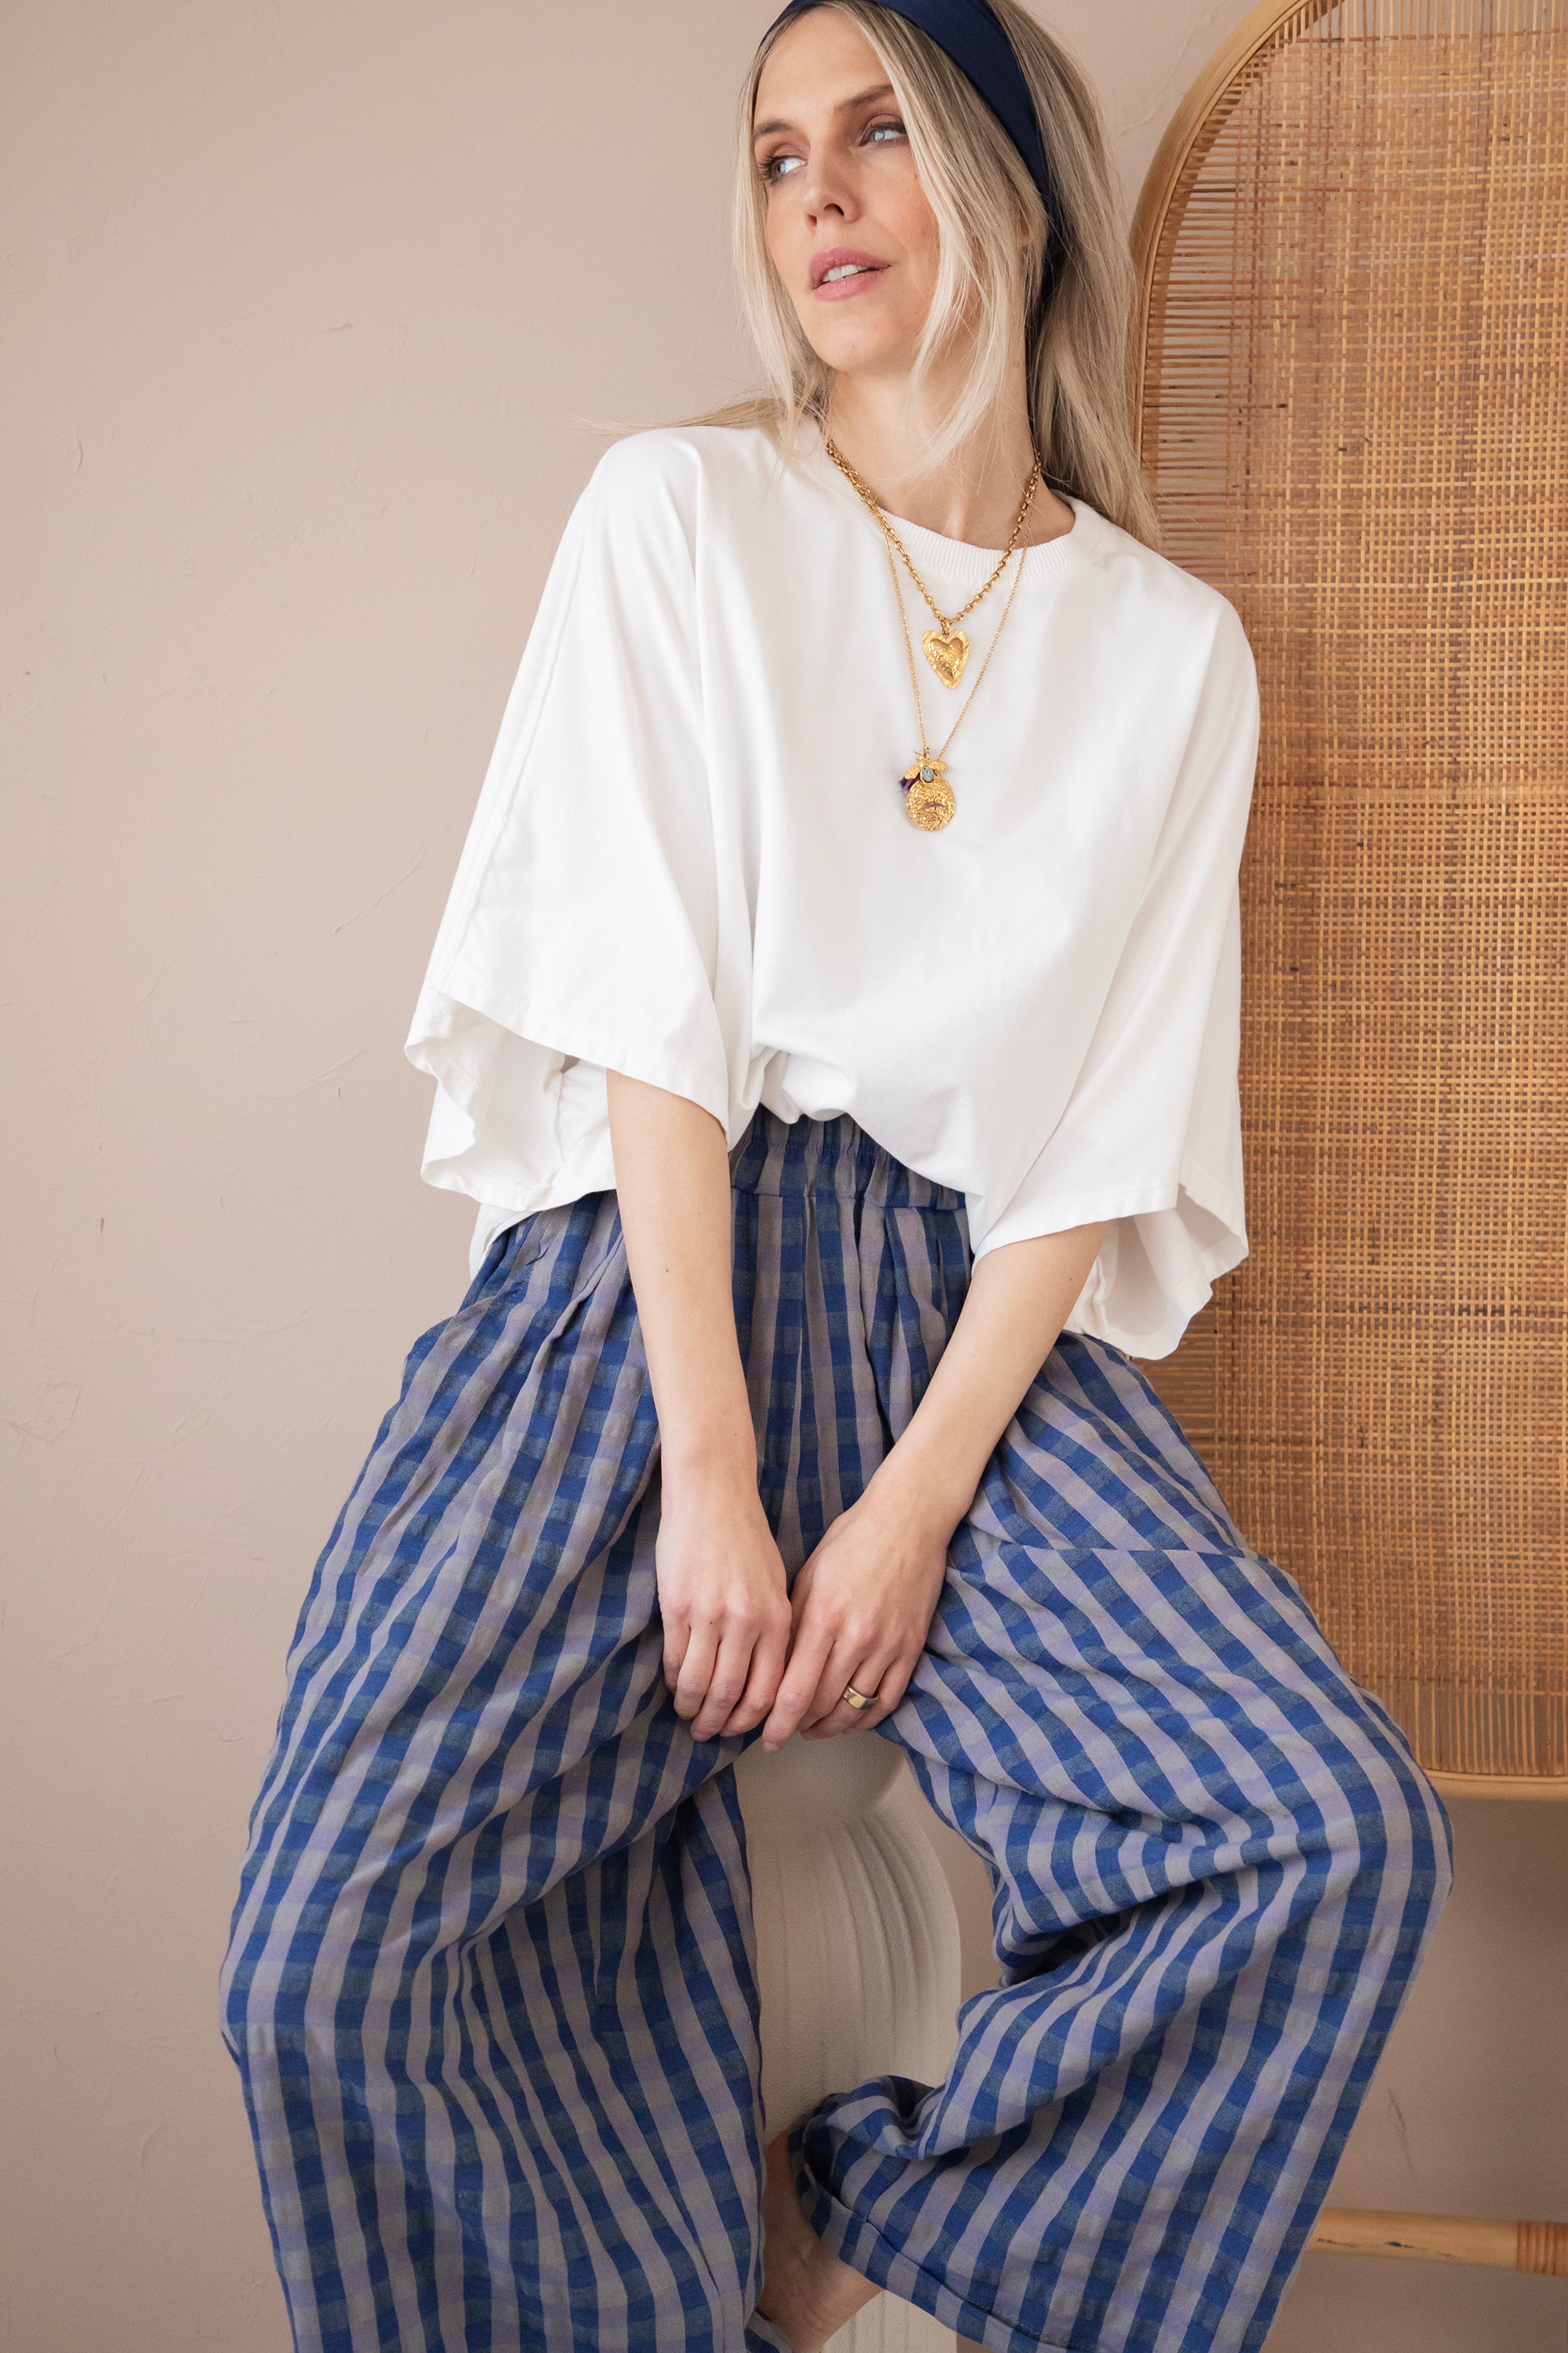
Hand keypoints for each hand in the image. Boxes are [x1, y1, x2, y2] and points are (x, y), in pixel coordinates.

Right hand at [656, 1470, 792, 1741]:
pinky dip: (673, 1681)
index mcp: (777, 1619)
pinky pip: (674, 1659)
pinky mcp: (676, 1605)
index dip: (751, 1721)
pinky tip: (673, 1686)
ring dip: (691, 1709)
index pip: (768, 1692)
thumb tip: (766, 1680)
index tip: (740, 1731)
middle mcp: (746, 1622)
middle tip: (707, 1734)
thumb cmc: (746, 1538)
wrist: (713, 1494)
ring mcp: (709, 1615)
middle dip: (717, 1724)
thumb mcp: (777, 1583)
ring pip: (698, 1684)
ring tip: (687, 1716)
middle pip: (730, 1695)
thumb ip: (775, 1629)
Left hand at [758, 1476, 953, 1749]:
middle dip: (798, 1728)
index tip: (765, 1737)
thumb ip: (792, 1623)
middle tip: (783, 1734)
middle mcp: (855, 1637)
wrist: (908, 1519)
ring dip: (831, 1727)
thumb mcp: (808, 1575)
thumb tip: (772, 1668)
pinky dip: (867, 1717)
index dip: (777, 1723)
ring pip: (855, 1709)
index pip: (794, 1691)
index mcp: (822, 1617)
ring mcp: (887, 1645)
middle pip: (823, 1706)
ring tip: (813, 1730)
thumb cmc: (852, 1539)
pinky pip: (888, 1700)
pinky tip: (851, 1719)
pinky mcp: (911, 1647)